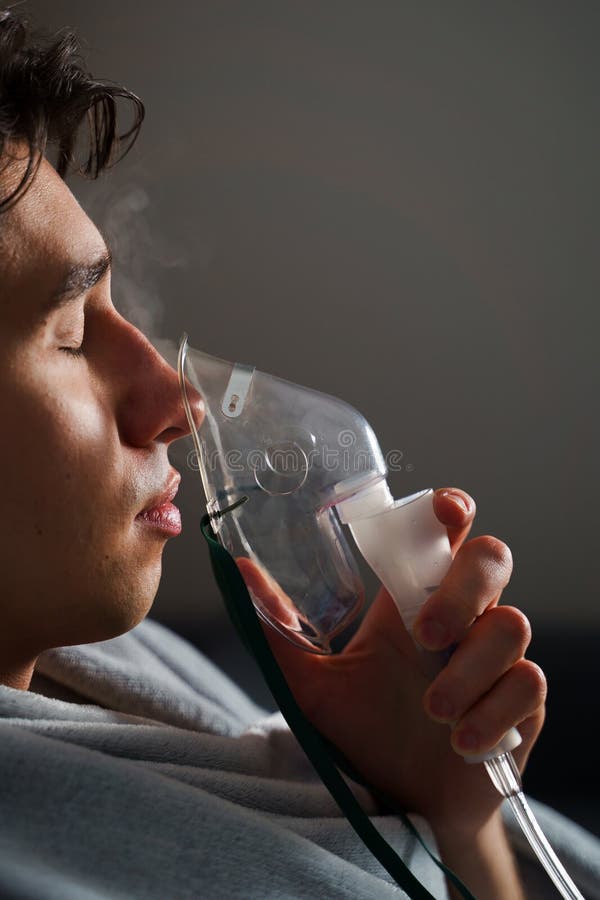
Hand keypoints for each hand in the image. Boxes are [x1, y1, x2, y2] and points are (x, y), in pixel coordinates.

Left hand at [237, 487, 546, 838]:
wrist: (403, 802)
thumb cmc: (363, 730)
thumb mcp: (311, 682)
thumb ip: (278, 630)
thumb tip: (236, 572)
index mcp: (414, 600)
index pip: (445, 534)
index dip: (452, 510)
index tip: (444, 510)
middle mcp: (463, 618)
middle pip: (491, 560)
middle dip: (461, 591)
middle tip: (425, 635)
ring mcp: (496, 658)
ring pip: (511, 625)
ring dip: (469, 669)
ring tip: (432, 711)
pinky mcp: (523, 703)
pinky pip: (528, 684)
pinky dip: (493, 713)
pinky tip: (461, 742)